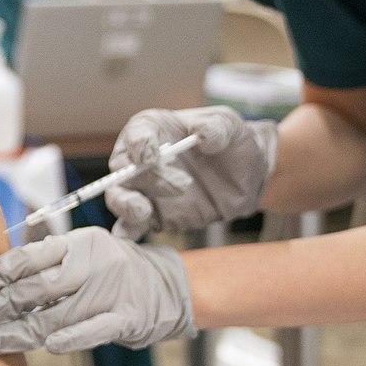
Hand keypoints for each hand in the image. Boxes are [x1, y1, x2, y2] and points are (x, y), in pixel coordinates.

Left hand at [0, 227, 194, 353]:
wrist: (169, 286)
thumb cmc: (115, 269)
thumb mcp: (86, 249)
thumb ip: (50, 255)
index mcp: (81, 242)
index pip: (31, 256)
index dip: (0, 273)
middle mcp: (95, 263)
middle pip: (39, 287)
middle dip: (3, 305)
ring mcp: (112, 291)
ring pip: (58, 314)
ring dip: (21, 331)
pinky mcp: (127, 318)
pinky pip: (94, 329)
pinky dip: (71, 338)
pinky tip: (49, 345)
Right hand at [104, 106, 279, 239]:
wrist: (246, 175)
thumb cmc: (231, 141)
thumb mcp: (231, 125)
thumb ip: (218, 128)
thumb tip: (203, 135)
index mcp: (154, 129)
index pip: (136, 133)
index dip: (139, 144)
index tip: (151, 156)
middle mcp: (141, 158)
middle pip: (123, 168)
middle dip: (142, 177)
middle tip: (180, 185)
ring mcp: (145, 189)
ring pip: (119, 197)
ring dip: (126, 204)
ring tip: (143, 211)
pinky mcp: (154, 216)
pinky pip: (132, 226)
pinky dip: (126, 233)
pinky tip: (125, 239)